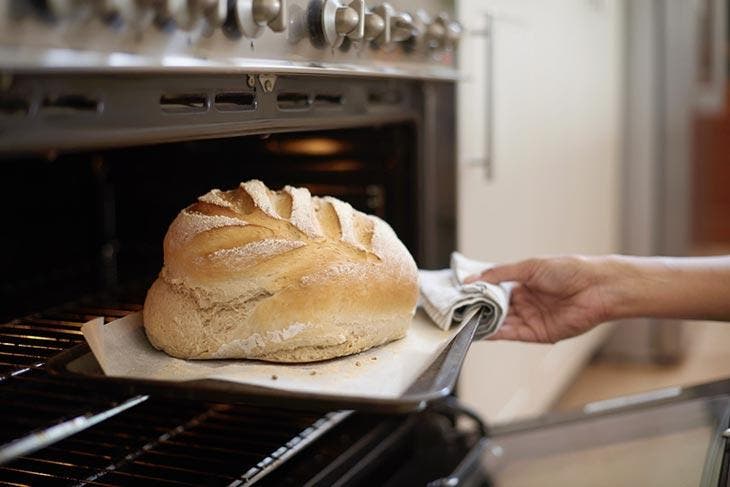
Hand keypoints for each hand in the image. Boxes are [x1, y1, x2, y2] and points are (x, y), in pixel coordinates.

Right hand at [466, 256, 615, 342]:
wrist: (597, 288)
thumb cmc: (568, 270)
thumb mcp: (529, 266)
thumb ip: (499, 273)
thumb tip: (472, 279)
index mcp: (522, 283)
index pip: (493, 290)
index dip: (477, 292)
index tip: (458, 294)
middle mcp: (524, 302)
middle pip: (494, 308)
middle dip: (476, 309)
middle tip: (455, 310)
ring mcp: (530, 318)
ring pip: (500, 323)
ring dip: (483, 323)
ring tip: (462, 322)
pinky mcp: (537, 333)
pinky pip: (511, 334)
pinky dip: (495, 334)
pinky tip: (480, 331)